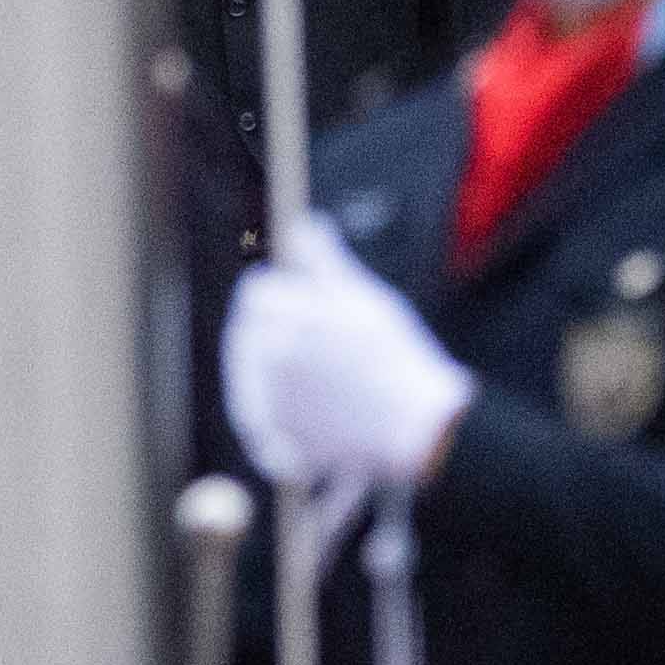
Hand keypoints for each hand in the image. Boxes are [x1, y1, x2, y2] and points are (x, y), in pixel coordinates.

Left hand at [220, 214, 474, 497]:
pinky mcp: (275, 439)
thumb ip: (322, 260)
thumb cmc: (396, 357)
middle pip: (248, 333)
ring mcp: (268, 401)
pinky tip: (301, 411)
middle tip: (318, 343)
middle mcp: (268, 358)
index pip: (257, 292)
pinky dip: (271, 415)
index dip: (285, 292)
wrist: (417, 427)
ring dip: (269, 371)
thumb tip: (302, 224)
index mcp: (284, 316)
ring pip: (249, 376)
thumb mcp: (362, 296)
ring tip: (316, 377)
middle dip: (274, 331)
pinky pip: (256, 419)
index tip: (311, 303)